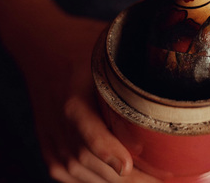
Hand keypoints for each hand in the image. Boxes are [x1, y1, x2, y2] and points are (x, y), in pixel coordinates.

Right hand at [5, 14, 160, 181]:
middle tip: (166, 181)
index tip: (129, 166)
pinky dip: (95, 180)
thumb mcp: (104, 41)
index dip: (107, 151)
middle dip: (132, 179)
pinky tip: (117, 177)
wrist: (38, 46)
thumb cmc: (77, 43)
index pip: (87, 132)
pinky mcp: (47, 146)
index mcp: (72, 97)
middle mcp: (58, 123)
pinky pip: (69, 174)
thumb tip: (171, 55)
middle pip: (93, 162)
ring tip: (150, 181)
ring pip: (83, 173)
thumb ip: (132, 51)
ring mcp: (51, 138)